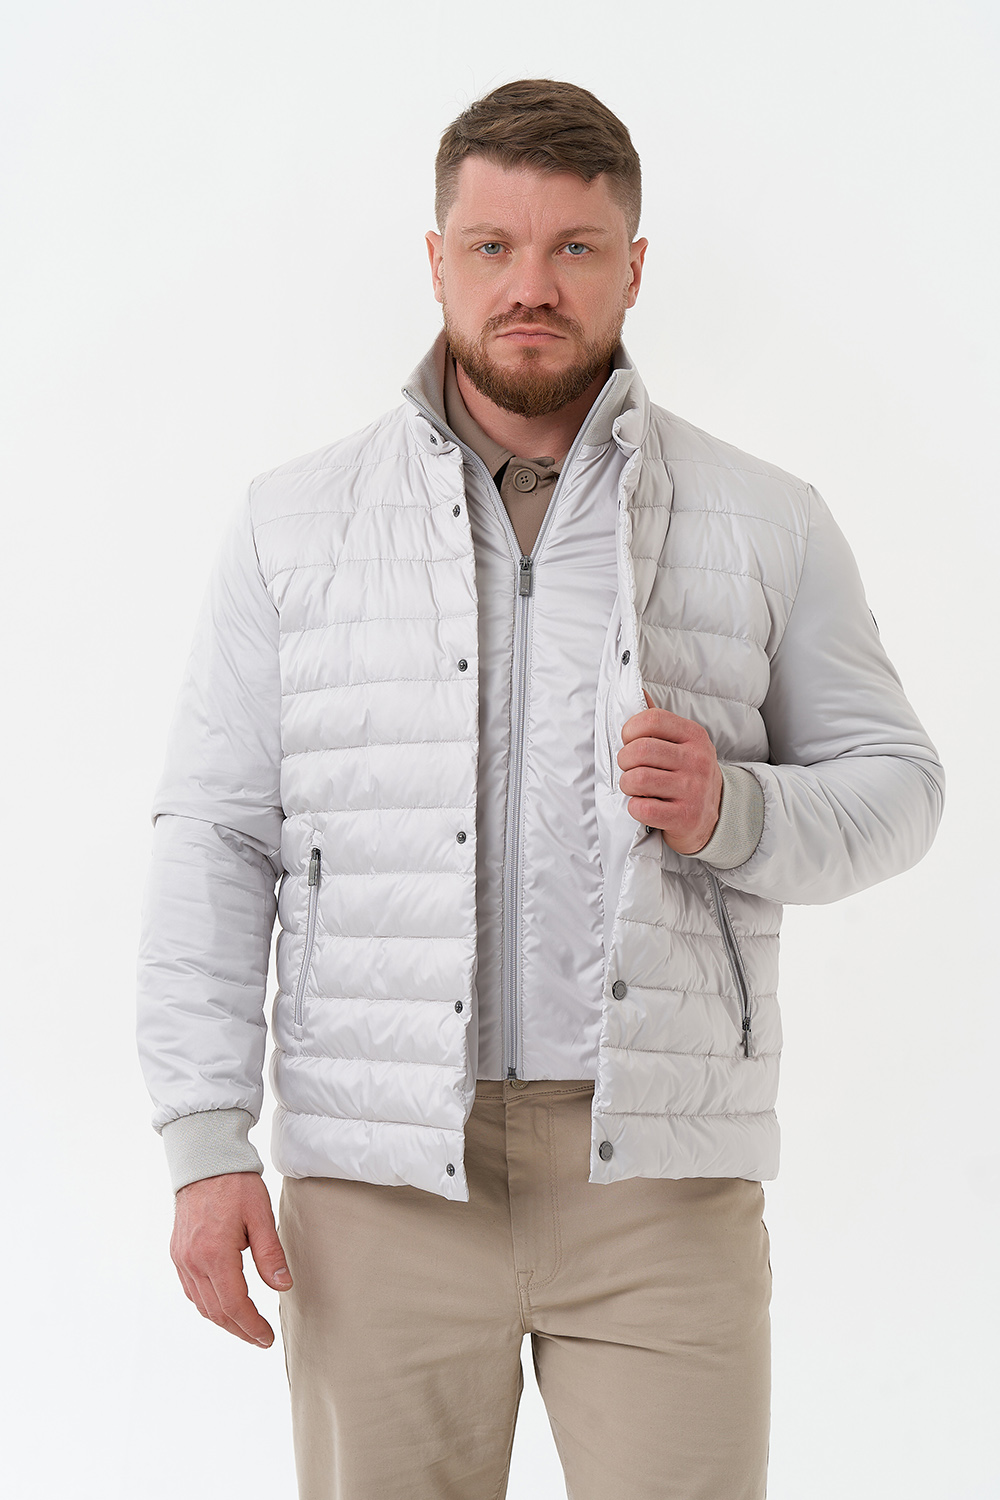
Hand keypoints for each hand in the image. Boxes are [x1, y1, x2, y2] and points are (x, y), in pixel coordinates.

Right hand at [170, 1171, 291, 1347]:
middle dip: (239, 1329)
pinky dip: (208, 1304)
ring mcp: (181, 1258)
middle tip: (260, 1338)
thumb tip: (282, 1286)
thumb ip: (270, 1254)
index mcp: (214, 1254)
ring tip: (245, 1326)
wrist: (204, 1160)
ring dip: (223, 1320)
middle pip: (215, 1311)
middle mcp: (192, 1261)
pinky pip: (191, 1289)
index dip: (251, 1326)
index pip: (233, 1305)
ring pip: (201, 1304)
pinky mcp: (177, 1252)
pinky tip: (223, 1304)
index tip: (267, 1338)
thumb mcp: (260, 1215)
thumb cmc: (235, 1183)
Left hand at [617, 689, 722, 854]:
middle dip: (624, 760)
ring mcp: (693, 789)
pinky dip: (635, 807)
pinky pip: (642, 808)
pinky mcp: (685, 816)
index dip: (630, 730)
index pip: (651, 720)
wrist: (713, 816)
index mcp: (694, 736)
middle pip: (639, 750)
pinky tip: (644, 805)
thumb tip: (637, 690)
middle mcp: (697, 760)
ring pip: (637, 779)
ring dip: (627, 785)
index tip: (629, 741)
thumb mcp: (682, 743)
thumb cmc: (687, 774)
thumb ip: (658, 721)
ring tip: (634, 786)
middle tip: (629, 767)